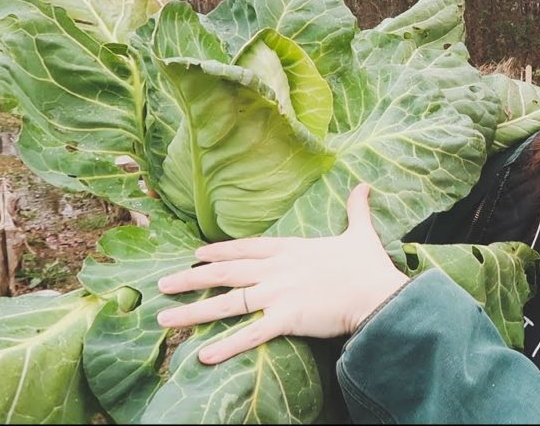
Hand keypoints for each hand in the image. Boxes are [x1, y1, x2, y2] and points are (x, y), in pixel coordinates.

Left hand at [156, 183, 408, 364]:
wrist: (378, 293)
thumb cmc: (369, 266)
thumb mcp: (360, 233)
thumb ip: (356, 210)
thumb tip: (364, 186)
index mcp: (290, 249)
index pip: (246, 248)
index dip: (219, 252)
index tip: (196, 255)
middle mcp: (276, 270)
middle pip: (225, 273)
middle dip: (190, 278)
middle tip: (161, 284)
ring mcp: (278, 294)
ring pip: (226, 303)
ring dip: (193, 312)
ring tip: (165, 319)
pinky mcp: (286, 319)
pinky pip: (250, 334)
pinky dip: (226, 346)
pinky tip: (204, 355)